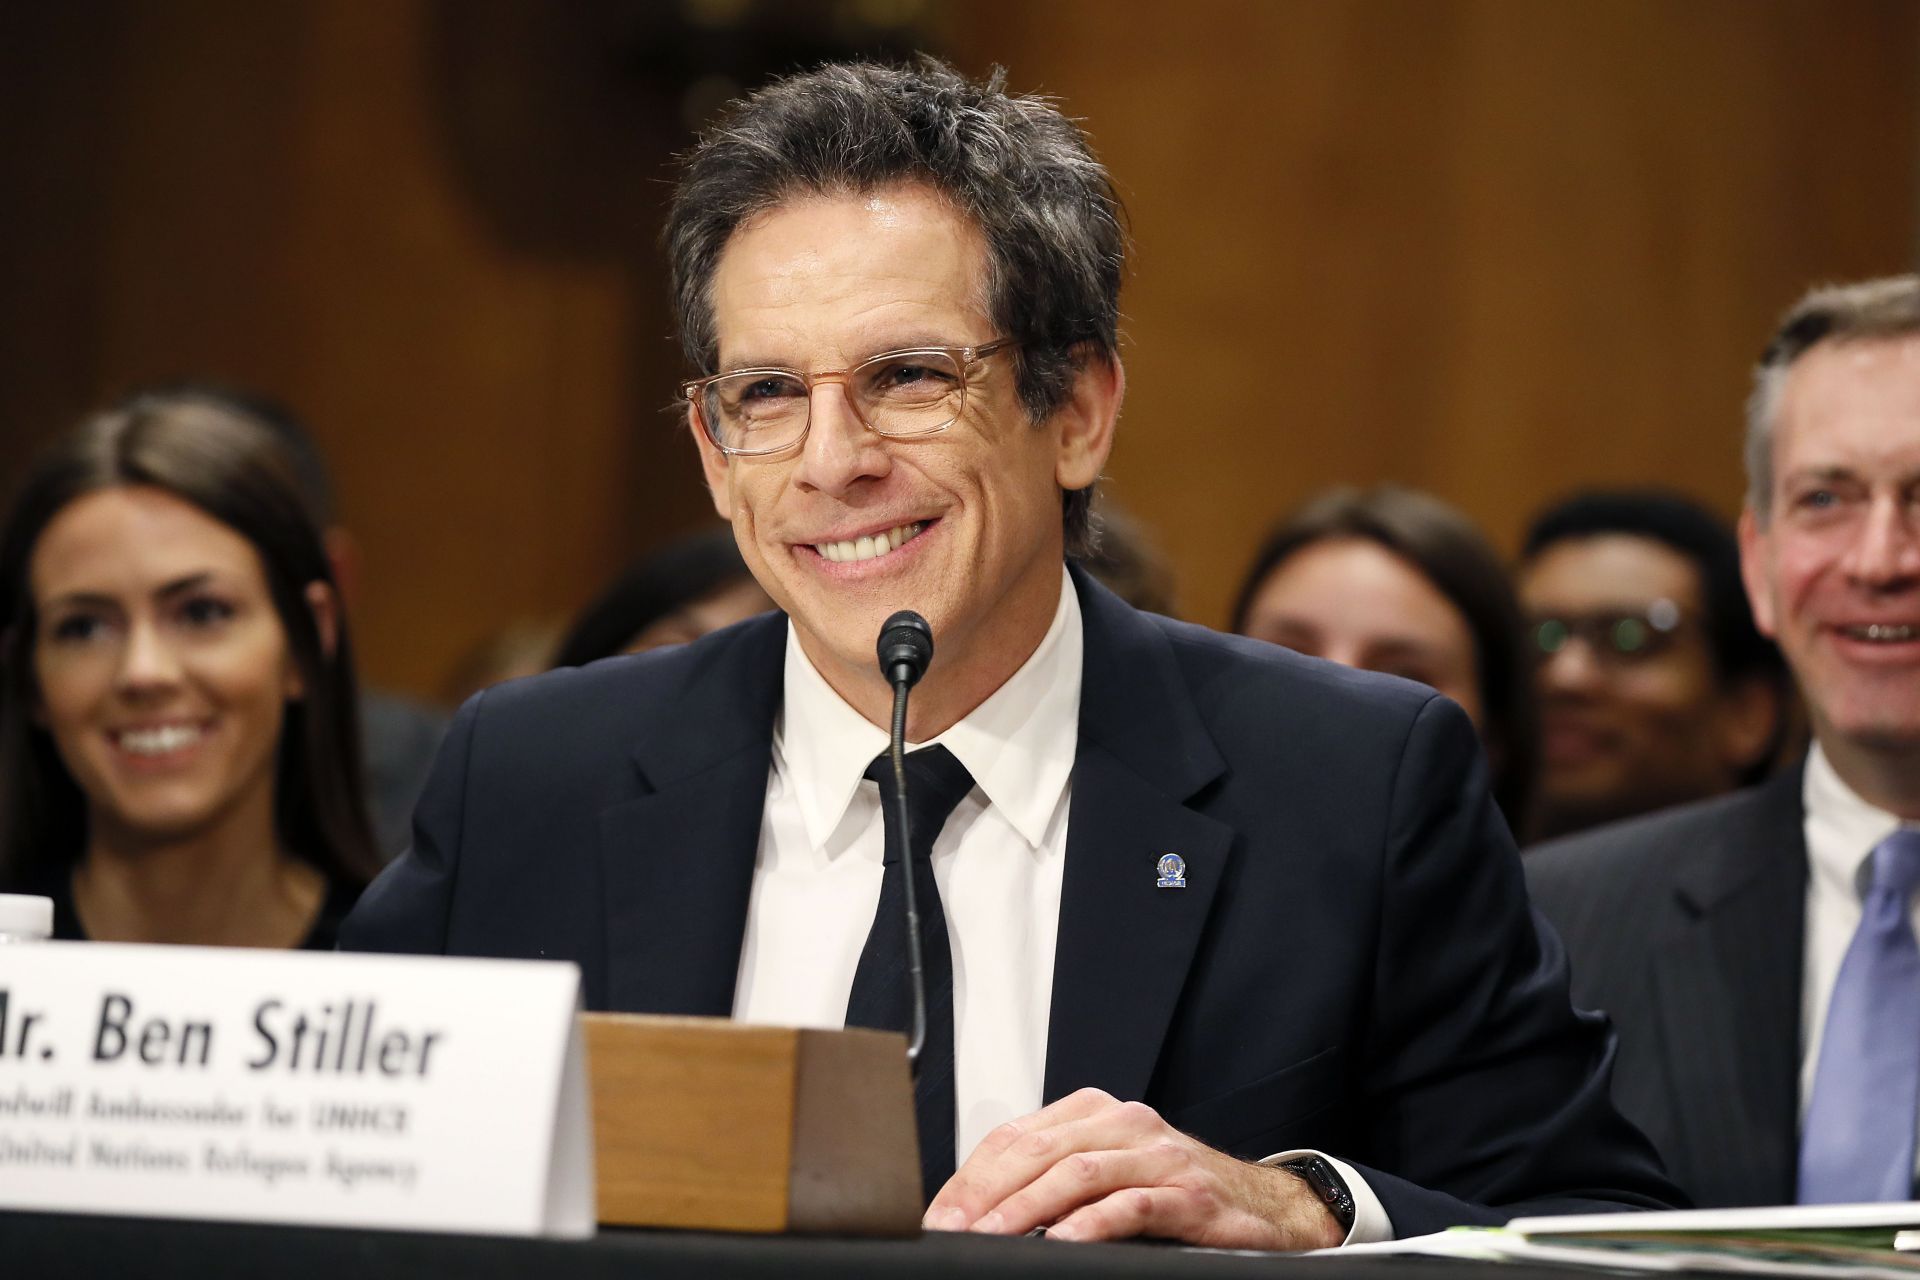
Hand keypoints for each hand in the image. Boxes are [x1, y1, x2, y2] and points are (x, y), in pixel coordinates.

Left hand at [922, 1088, 1344, 1249]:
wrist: (1268, 1208)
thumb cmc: (1179, 1193)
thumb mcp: (1110, 1174)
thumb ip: (1054, 1180)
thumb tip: (980, 1214)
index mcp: (1096, 1113)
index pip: (1016, 1136)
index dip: (971, 1176)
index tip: (938, 1215)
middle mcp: (1125, 1123)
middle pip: (1037, 1150)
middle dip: (985, 1194)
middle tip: (951, 1230)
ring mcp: (1159, 1155)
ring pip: (1076, 1173)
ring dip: (1024, 1209)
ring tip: (990, 1238)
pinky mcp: (1189, 1194)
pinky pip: (1130, 1204)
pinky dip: (1090, 1224)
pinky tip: (1062, 1243)